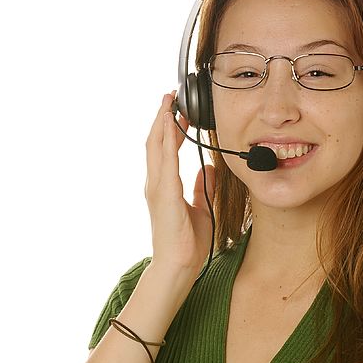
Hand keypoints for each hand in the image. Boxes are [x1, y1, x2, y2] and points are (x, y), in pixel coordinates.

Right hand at [144, 92, 214, 277]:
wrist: (179, 266)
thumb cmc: (188, 243)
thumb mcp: (201, 209)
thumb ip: (202, 188)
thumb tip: (207, 169)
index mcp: (164, 187)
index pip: (163, 150)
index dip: (168, 128)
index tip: (176, 110)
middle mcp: (156, 184)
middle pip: (155, 142)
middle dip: (162, 117)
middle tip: (170, 96)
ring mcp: (157, 188)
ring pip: (156, 146)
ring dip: (162, 122)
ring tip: (169, 102)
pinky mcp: (165, 193)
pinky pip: (165, 160)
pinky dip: (167, 139)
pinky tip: (172, 124)